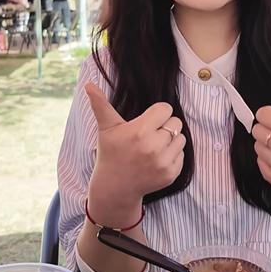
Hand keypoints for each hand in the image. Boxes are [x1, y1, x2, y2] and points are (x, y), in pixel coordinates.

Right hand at [85, 83, 185, 200]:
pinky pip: (182, 155)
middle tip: (149, 135)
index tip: (147, 121)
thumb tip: (88, 84)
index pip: (165, 109)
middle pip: (176, 122)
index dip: (157, 113)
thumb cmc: (111, 153)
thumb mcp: (106, 128)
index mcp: (139, 131)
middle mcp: (153, 147)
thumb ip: (100, 104)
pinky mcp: (170, 174)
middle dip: (164, 126)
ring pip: (181, 138)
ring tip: (154, 146)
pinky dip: (173, 155)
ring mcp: (163, 162)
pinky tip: (157, 159)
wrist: (115, 187)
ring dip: (171, 140)